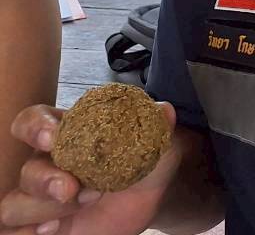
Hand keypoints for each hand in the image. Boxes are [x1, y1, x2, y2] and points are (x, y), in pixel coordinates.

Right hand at [1, 102, 178, 234]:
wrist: (150, 199)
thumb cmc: (143, 160)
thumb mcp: (156, 141)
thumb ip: (156, 125)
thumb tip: (162, 111)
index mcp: (66, 134)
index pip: (32, 122)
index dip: (34, 127)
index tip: (51, 136)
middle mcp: (47, 164)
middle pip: (26, 169)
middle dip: (44, 179)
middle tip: (73, 187)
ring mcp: (40, 198)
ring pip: (15, 203)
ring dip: (44, 208)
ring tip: (84, 203)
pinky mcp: (40, 225)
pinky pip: (13, 231)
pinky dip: (26, 232)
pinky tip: (53, 229)